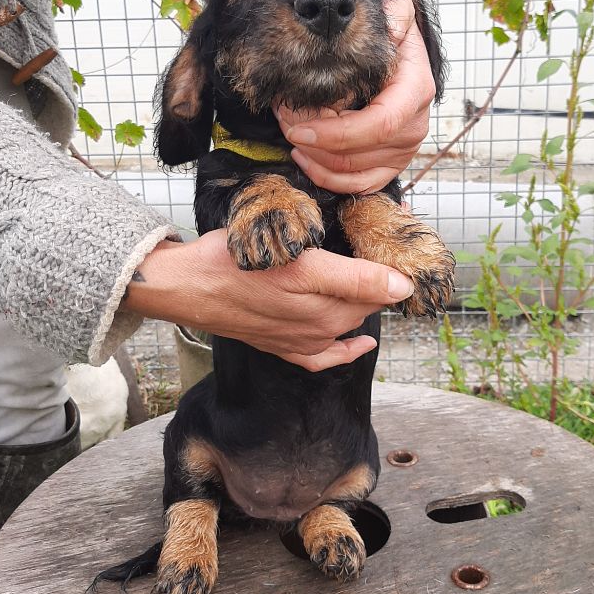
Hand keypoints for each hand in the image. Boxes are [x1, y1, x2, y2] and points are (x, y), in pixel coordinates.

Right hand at [120, 234, 413, 371]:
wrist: (187, 286)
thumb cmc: (233, 260)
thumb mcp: (298, 257)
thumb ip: (355, 277)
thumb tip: (401, 289)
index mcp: (324, 297)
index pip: (380, 284)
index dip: (396, 263)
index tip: (405, 237)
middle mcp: (318, 323)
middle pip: (366, 302)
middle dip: (381, 278)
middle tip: (382, 246)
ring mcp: (302, 339)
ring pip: (349, 321)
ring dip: (364, 302)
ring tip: (370, 277)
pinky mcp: (285, 347)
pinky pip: (325, 356)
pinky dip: (347, 349)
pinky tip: (360, 342)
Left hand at [275, 0, 434, 193]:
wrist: (399, 51)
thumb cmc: (390, 30)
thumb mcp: (396, 9)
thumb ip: (394, 10)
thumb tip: (387, 20)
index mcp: (416, 91)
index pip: (380, 125)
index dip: (336, 134)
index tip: (298, 128)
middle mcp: (415, 125)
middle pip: (360, 153)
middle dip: (314, 143)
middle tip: (284, 121)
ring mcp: (404, 149)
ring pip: (353, 172)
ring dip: (313, 156)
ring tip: (290, 130)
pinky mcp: (391, 164)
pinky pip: (359, 186)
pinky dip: (327, 178)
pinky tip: (304, 156)